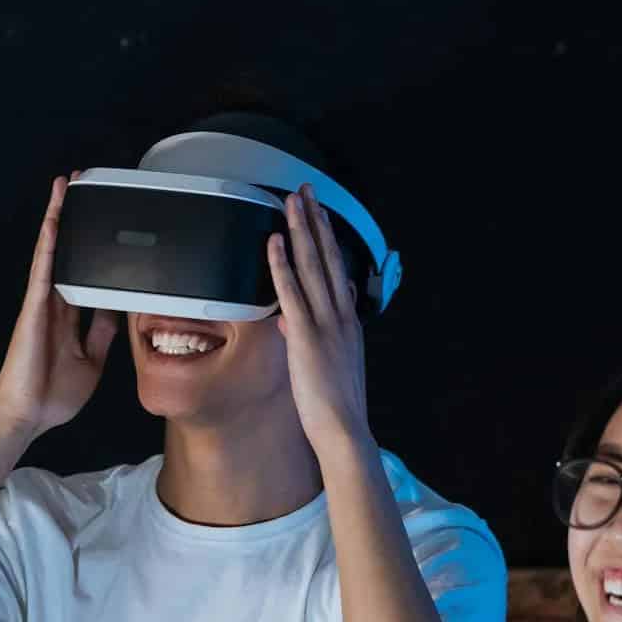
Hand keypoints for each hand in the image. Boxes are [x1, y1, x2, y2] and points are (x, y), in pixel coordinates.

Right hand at [0, 176, 120, 436]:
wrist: (28, 415)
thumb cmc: (54, 395)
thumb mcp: (94, 360)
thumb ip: (104, 332)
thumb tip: (118, 308)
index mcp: (69, 317)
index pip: (84, 272)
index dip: (92, 246)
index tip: (105, 222)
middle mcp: (54, 303)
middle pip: (67, 250)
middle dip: (75, 218)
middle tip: (85, 185)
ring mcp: (42, 302)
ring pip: (52, 249)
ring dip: (59, 216)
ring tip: (67, 185)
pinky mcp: (34, 306)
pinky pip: (44, 266)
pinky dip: (50, 240)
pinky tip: (55, 217)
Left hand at [268, 185, 369, 451]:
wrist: (345, 431)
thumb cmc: (335, 407)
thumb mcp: (328, 365)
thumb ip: (312, 337)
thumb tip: (290, 320)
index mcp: (346, 321)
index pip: (335, 270)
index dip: (326, 240)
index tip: (319, 215)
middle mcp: (340, 315)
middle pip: (327, 258)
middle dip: (316, 221)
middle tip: (307, 191)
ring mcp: (325, 323)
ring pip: (312, 266)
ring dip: (302, 230)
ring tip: (293, 200)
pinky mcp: (306, 336)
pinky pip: (292, 292)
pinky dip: (282, 264)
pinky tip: (275, 241)